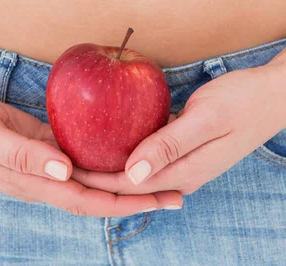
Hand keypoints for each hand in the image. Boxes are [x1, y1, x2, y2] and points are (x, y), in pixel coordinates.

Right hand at [0, 83, 182, 216]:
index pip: (83, 199)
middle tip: (178, 193)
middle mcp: (42, 179)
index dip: (120, 202)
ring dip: (126, 183)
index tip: (157, 199)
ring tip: (163, 178)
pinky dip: (106, 161)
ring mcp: (44, 165)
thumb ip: (23, 155)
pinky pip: (80, 159)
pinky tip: (126, 154)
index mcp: (29, 182)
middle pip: (96, 196)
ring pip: (91, 181)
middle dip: (136, 198)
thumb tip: (65, 171)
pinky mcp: (44, 148)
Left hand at [73, 56, 285, 195]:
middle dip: (93, 175)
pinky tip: (106, 140)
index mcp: (182, 172)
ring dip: (106, 164)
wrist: (275, 96)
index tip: (64, 168)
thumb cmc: (243, 102)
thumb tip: (131, 173)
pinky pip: (145, 155)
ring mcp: (181, 164)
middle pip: (125, 182)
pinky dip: (124, 150)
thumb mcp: (206, 119)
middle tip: (61, 163)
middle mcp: (179, 175)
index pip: (125, 184)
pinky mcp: (180, 151)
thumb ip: (168, 146)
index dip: (92, 178)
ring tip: (75, 154)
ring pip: (134, 170)